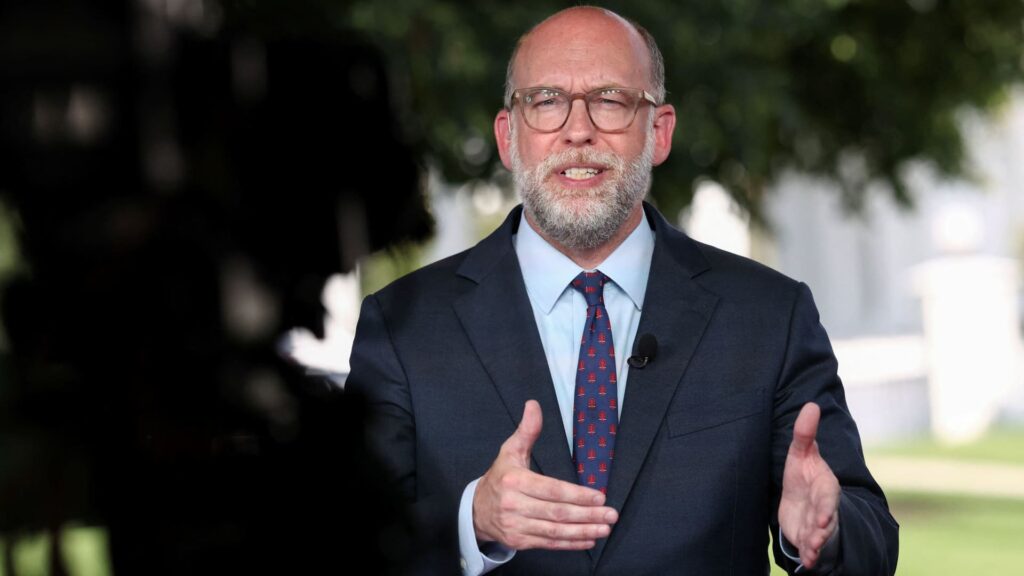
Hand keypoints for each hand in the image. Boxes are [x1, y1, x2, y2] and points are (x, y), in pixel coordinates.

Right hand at [473, 400, 618, 549]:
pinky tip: (588, 539)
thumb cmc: (499, 478)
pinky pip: (549, 544)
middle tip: (610, 514)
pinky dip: (570, 544)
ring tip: (604, 529)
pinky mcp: (519, 542)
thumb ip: (527, 430)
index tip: (599, 497)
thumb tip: (534, 405)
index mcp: (514, 481)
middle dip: (587, 515)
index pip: (551, 490)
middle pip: (556, 513)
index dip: (576, 495)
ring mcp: (516, 526)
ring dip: (583, 531)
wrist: (475, 511)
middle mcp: (514, 506)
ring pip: (555, 531)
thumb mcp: (510, 451)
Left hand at [778, 402, 839, 567]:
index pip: (828, 497)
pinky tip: (807, 563)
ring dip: (816, 544)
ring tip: (811, 552)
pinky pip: (812, 549)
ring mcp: (818, 524)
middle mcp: (825, 507)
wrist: (803, 499)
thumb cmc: (803, 473)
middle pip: (827, 519)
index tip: (824, 518)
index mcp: (825, 486)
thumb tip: (812, 404)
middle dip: (824, 529)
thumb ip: (804, 433)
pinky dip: (810, 556)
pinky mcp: (808, 537)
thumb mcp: (801, 453)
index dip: (826, 508)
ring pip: (820, 536)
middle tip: (819, 535)